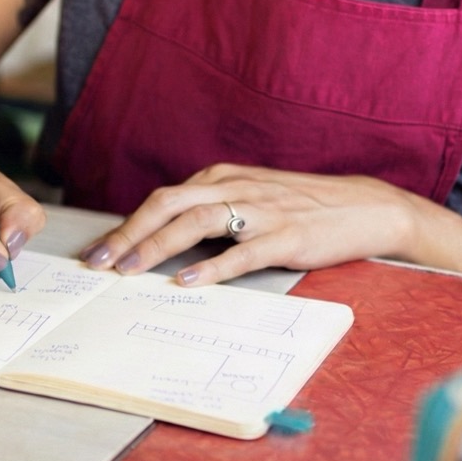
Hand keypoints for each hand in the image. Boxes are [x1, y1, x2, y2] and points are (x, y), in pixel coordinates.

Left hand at [79, 163, 417, 284]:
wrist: (364, 206)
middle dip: (128, 234)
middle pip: (168, 205)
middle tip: (99, 263)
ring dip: (158, 247)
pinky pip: (242, 251)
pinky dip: (211, 267)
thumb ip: (208, 211)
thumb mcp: (247, 198)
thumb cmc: (299, 206)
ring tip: (131, 270)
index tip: (97, 253)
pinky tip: (187, 281)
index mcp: (220, 178)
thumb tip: (161, 240)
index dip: (126, 226)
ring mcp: (261, 211)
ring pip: (197, 222)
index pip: (161, 200)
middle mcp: (235, 188)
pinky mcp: (286, 236)